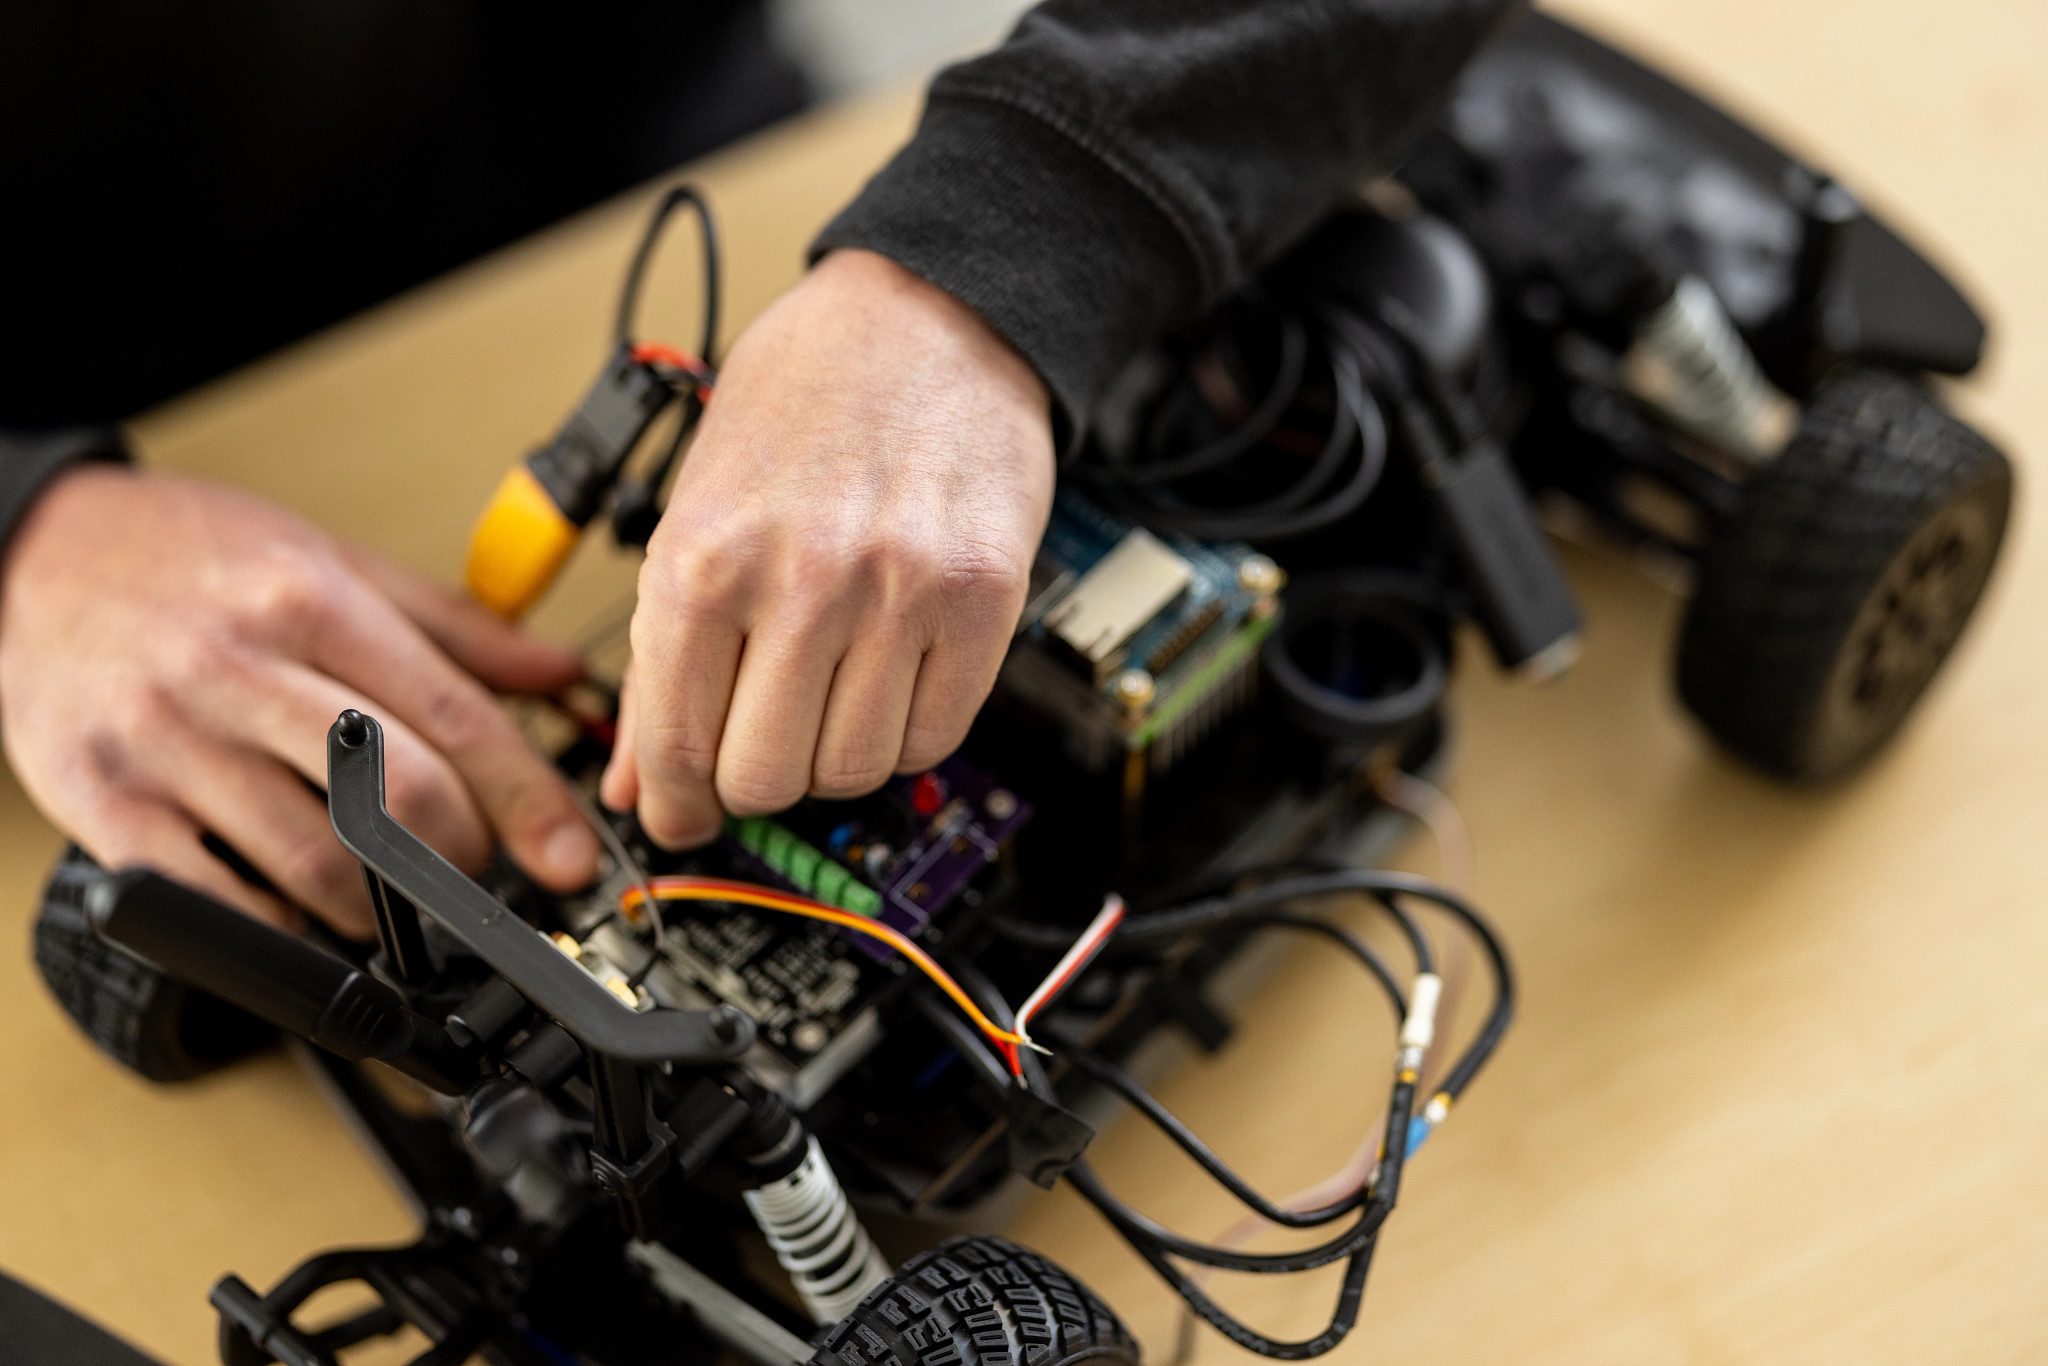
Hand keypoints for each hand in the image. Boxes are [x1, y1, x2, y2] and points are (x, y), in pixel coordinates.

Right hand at [0, 467, 601, 932]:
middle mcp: (237, 669)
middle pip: (398, 796)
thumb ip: (454, 628)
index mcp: (310, 604)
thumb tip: (559, 674)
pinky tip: (307, 911)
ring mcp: (165, 741)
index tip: (570, 856)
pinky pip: (214, 897)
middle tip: (482, 874)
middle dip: (465, 857)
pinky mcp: (104, 801)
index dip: (529, 800)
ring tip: (402, 902)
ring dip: (383, 908)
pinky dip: (280, 924)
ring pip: (315, 860)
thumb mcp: (333, 562)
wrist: (31, 549)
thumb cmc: (187, 556)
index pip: (454, 718)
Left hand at [602, 248, 1053, 844]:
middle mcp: (802, 580)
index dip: (674, 804)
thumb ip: (663, 648)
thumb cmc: (805, 396)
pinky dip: (907, 730)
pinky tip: (891, 678)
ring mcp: (900, 593)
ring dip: (835, 754)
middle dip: (755, 779)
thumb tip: (640, 779)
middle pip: (766, 781)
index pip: (675, 746)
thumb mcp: (698, 503)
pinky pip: (936, 736)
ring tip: (832, 691)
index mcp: (704, 555)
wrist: (931, 315)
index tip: (684, 815)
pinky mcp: (983, 600)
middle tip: (763, 742)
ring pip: (854, 771)